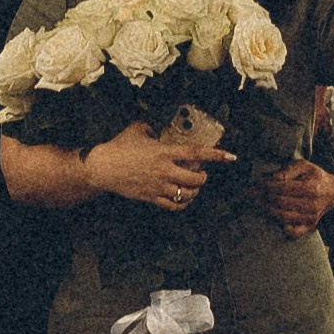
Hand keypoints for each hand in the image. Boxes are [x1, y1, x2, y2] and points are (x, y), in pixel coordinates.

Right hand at [86, 120, 235, 211]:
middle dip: (203, 176)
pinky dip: (182, 203)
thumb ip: (152, 128)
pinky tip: (183, 199)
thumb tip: (157, 129)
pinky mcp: (151, 197)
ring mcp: (159, 186)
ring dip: (195, 191)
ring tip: (193, 186)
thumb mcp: (137, 129)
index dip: (216, 155)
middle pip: (197, 178)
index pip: (197, 153)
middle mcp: (165, 170)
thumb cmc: (118, 146)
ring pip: (187, 194)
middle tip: (201, 172)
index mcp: (165, 152)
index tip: (231, 156)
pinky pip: (174, 205)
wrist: (102, 168)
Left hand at [257, 157, 333, 238]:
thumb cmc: (314, 177)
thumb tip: (274, 178)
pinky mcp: (308, 227)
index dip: (267, 185)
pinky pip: (294, 232)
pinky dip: (282, 227)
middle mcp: (312, 205)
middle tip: (250, 193)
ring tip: (256, 202)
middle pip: (281, 203)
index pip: (283, 188)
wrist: (331, 192)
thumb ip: (288, 170)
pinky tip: (272, 218)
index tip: (257, 183)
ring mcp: (311, 218)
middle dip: (263, 197)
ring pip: (283, 216)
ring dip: (267, 209)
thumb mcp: (303, 166)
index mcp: (312, 189)